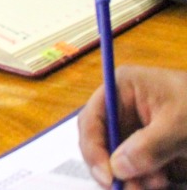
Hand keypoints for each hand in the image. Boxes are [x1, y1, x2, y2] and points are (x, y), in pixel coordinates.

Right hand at [78, 65, 186, 188]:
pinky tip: (164, 182)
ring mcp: (140, 131)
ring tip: (160, 184)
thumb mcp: (180, 125)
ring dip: (134, 179)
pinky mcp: (155, 150)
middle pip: (102, 144)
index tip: (107, 176)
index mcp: (124, 88)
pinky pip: (140, 171)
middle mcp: (125, 109)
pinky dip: (148, 182)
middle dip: (115, 169)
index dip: (93, 148)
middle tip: (132, 189)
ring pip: (120, 162)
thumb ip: (149, 146)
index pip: (92, 119)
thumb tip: (119, 169)